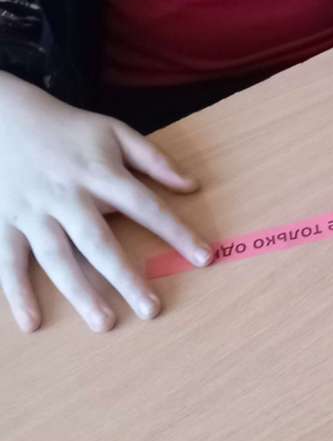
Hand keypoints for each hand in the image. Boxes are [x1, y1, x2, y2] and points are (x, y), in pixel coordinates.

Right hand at [0, 75, 210, 333]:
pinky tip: (32, 323)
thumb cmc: (68, 130)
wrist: (3, 118)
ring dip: (80, 293)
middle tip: (151, 309)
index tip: (203, 258)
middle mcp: (67, 197)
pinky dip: (17, 294)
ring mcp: (32, 213)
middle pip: (99, 242)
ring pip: (58, 258)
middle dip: (125, 277)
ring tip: (105, 323)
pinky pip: (9, 263)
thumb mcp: (114, 132)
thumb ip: (154, 159)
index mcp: (100, 174)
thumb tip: (193, 185)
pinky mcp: (3, 224)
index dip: (176, 232)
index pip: (146, 206)